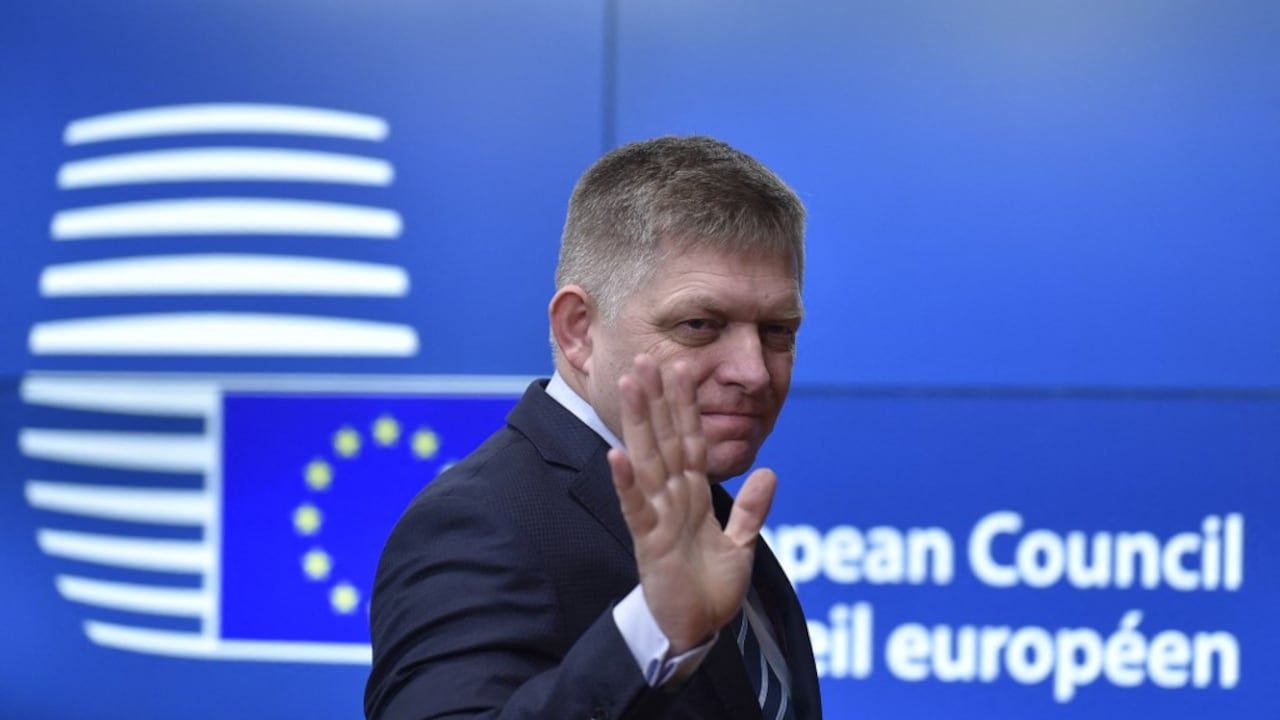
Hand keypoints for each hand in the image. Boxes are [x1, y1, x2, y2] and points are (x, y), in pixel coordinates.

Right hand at [607, 353, 777, 652]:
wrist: (695, 631)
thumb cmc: (710, 590)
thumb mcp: (741, 545)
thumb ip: (753, 509)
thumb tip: (770, 473)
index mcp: (693, 497)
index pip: (690, 441)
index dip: (686, 407)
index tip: (681, 369)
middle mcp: (672, 499)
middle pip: (664, 439)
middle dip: (656, 400)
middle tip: (645, 359)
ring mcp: (658, 517)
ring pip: (647, 461)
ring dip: (638, 423)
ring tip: (630, 386)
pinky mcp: (648, 542)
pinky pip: (635, 507)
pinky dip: (626, 483)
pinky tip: (616, 456)